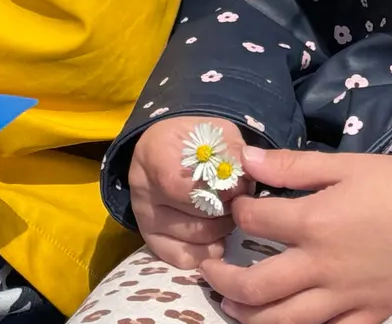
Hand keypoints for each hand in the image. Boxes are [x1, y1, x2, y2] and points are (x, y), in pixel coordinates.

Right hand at [129, 115, 244, 267]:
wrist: (163, 149)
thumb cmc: (194, 141)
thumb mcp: (217, 132)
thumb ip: (234, 152)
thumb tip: (248, 176)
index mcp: (155, 152)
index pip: (188, 186)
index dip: (223, 191)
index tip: (239, 185)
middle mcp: (143, 186)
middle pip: (199, 213)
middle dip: (229, 209)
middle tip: (238, 199)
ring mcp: (144, 215)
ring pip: (196, 237)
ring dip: (222, 229)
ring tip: (227, 213)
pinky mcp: (149, 238)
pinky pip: (183, 258)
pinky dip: (207, 252)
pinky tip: (216, 237)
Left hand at [201, 149, 391, 323]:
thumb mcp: (347, 164)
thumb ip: (292, 165)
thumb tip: (245, 158)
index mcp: (315, 222)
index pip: (254, 222)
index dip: (237, 213)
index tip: (234, 208)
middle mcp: (324, 266)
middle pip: (255, 286)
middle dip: (221, 280)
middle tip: (207, 270)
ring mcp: (348, 297)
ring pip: (284, 321)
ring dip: (248, 316)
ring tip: (231, 305)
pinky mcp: (372, 314)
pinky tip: (285, 322)